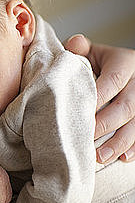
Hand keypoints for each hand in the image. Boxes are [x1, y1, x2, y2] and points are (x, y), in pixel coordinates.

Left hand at [64, 35, 134, 163]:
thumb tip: (74, 44)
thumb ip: (81, 50)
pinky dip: (134, 148)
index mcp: (124, 63)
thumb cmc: (102, 65)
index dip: (96, 98)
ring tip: (100, 156)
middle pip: (126, 106)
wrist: (123, 70)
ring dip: (119, 142)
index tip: (78, 112)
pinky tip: (122, 158)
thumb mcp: (93, 53)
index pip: (112, 81)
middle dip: (104, 124)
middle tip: (85, 137)